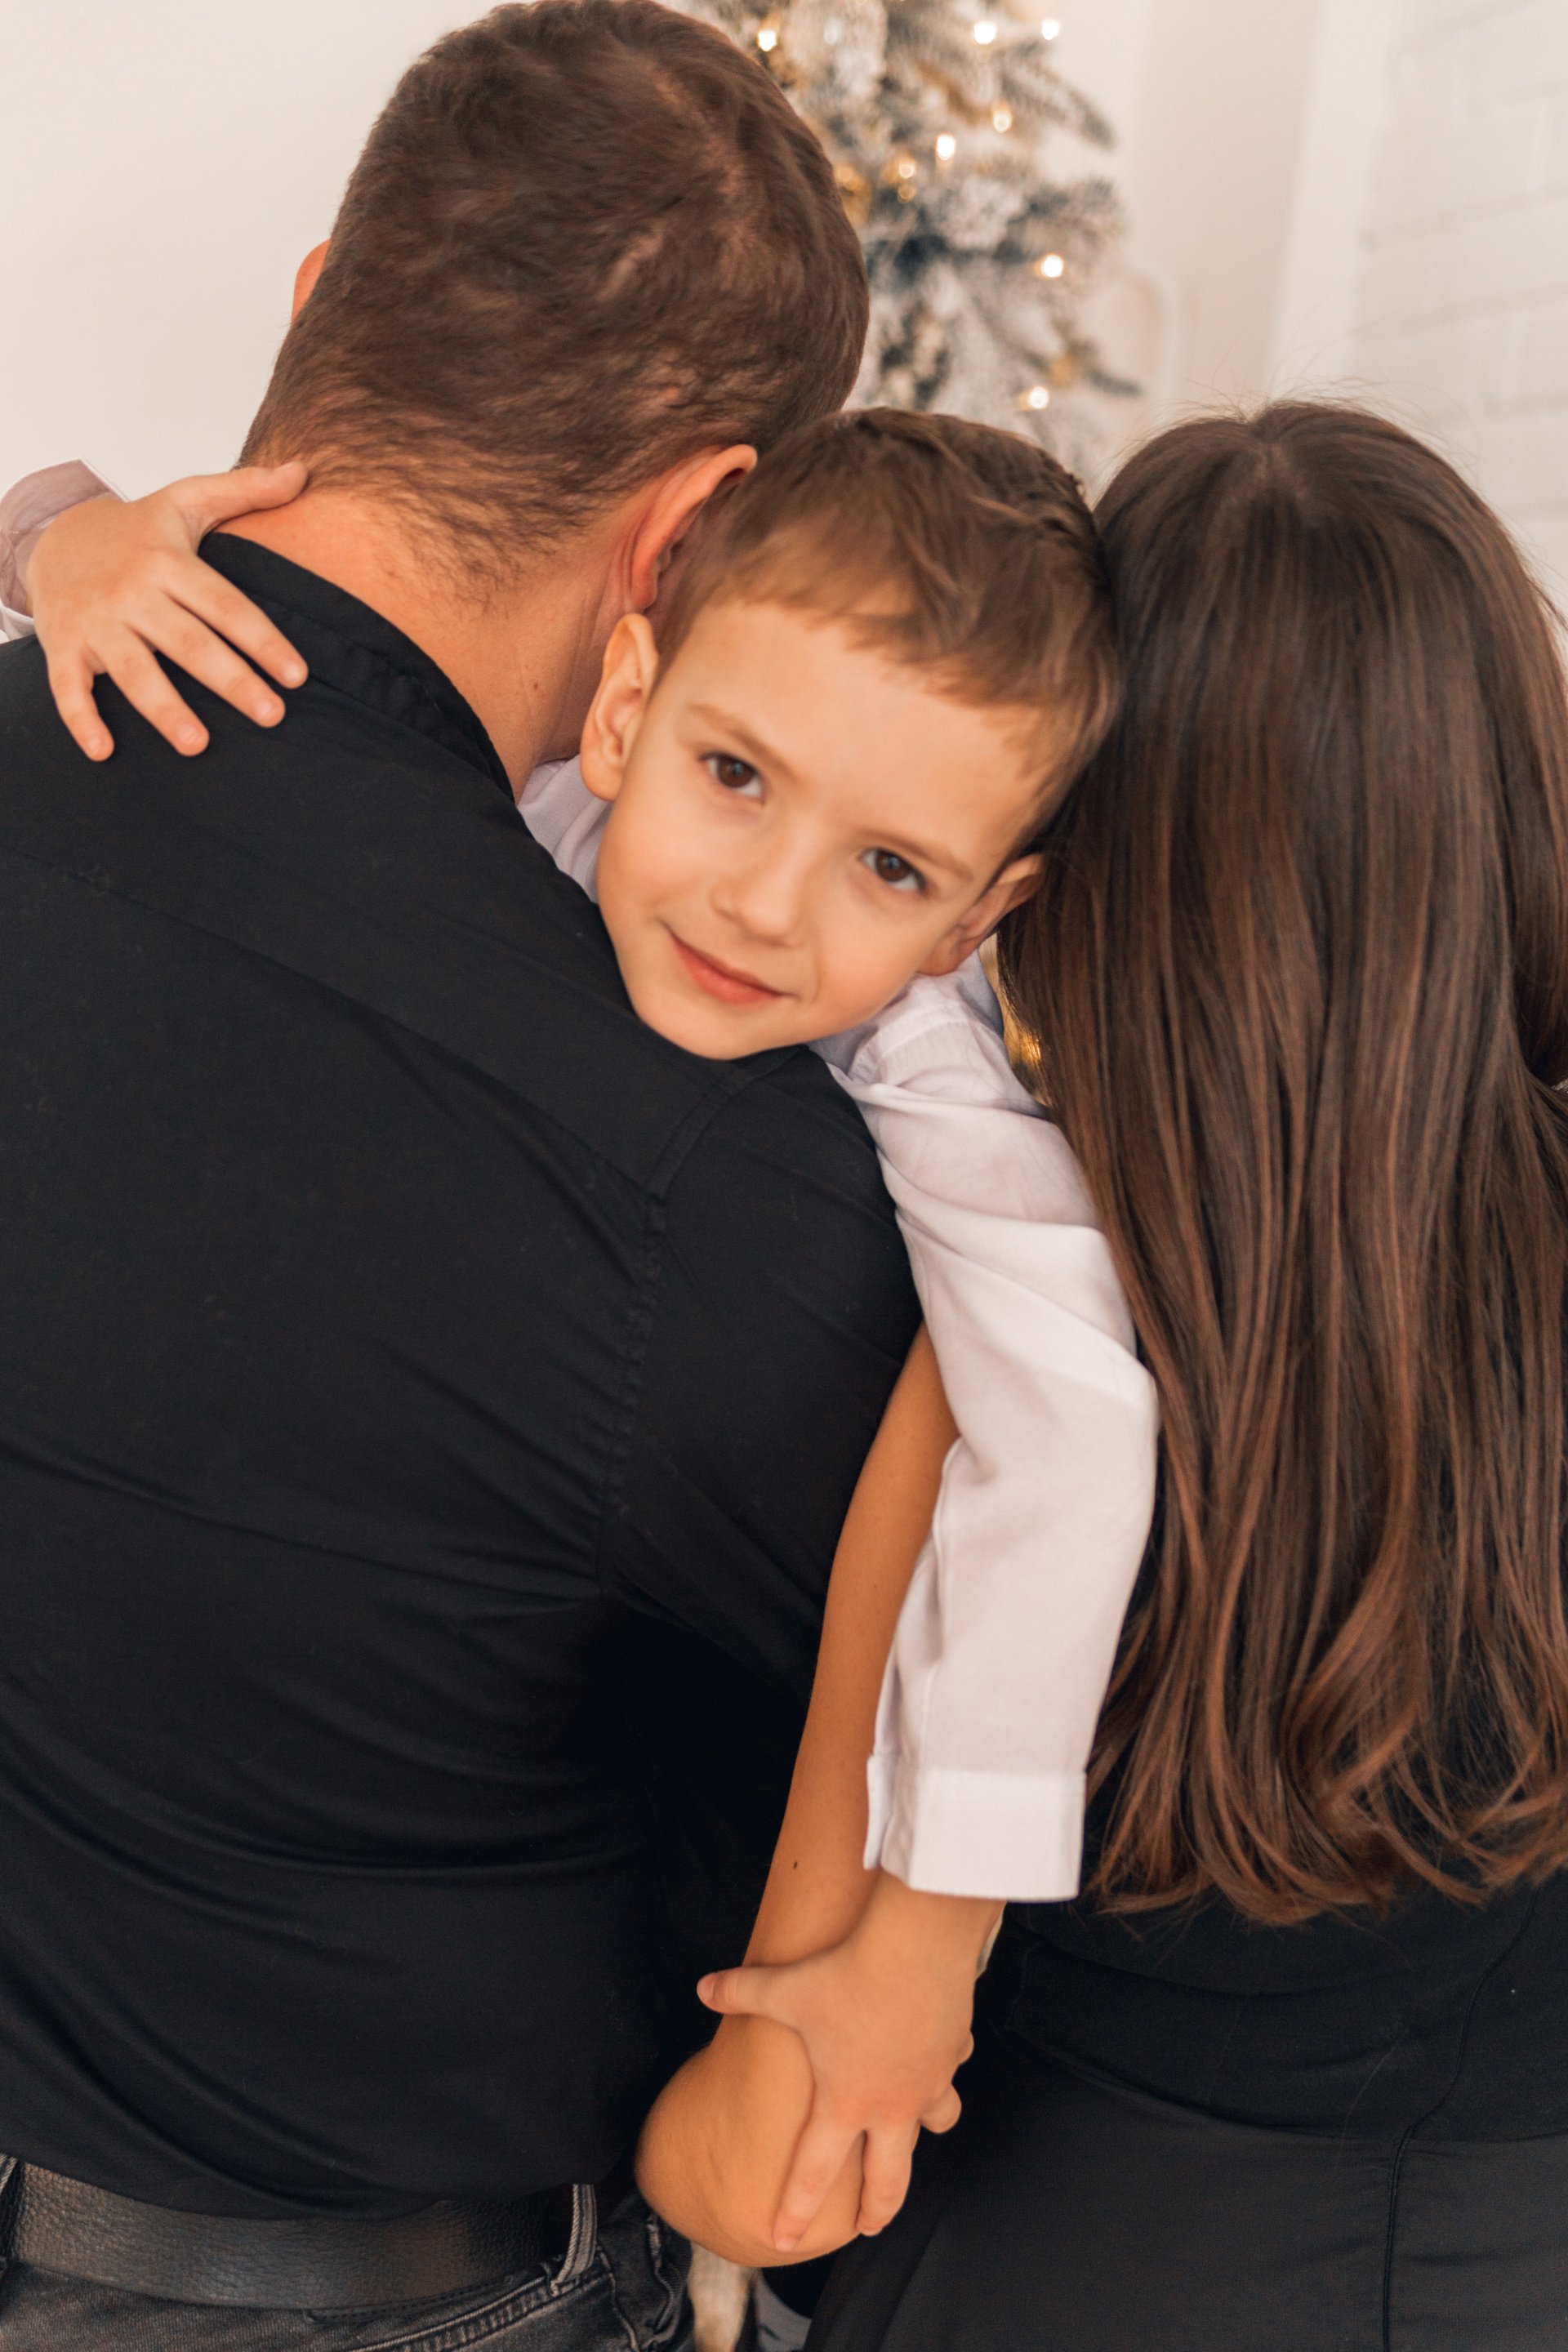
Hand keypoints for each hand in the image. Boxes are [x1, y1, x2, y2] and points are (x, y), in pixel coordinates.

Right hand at [26, 463, 310, 761]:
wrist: (55, 535)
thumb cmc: (137, 530)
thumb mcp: (186, 500)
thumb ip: (245, 490)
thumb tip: (304, 471)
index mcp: (167, 561)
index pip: (225, 604)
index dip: (262, 639)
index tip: (297, 676)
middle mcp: (132, 592)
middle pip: (187, 642)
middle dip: (230, 680)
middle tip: (271, 716)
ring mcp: (96, 622)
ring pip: (133, 671)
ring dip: (164, 710)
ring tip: (198, 746)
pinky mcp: (64, 646)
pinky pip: (69, 688)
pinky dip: (81, 720)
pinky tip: (104, 752)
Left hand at [697, 1871, 999, 2251]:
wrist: (914, 1945)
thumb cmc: (847, 1973)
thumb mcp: (785, 1987)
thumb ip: (740, 1992)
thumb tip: (703, 1987)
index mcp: (844, 2102)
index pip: (813, 2174)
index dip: (795, 2211)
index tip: (783, 2241)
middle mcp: (889, 2105)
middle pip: (888, 2180)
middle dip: (878, 2210)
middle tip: (868, 2227)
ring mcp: (928, 2083)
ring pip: (933, 2128)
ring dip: (922, 2135)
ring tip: (913, 2133)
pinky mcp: (953, 2052)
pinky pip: (953, 2071)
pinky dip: (946, 2068)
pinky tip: (941, 2055)